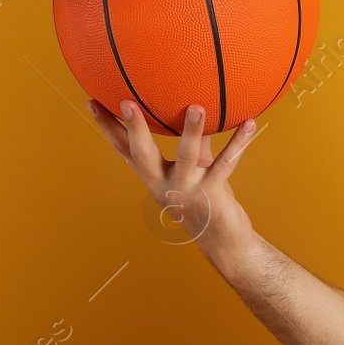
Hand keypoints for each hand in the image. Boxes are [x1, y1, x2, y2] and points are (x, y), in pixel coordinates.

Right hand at [90, 99, 259, 268]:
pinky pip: (226, 163)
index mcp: (154, 177)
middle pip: (142, 154)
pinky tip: (250, 124)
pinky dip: (239, 143)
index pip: (124, 149)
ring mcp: (187, 191)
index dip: (107, 127)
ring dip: (193, 131)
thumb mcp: (194, 171)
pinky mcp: (212, 195)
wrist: (224, 243)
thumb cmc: (207, 201)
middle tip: (126, 102)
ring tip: (197, 107)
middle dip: (133, 128)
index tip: (92, 102)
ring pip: (188, 156)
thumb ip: (196, 143)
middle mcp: (164, 185)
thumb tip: (196, 106)